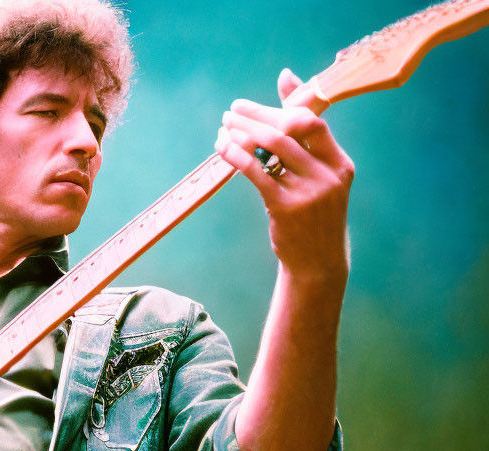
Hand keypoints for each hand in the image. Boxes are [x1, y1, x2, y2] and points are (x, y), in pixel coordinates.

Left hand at [215, 68, 353, 284]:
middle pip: (287, 131)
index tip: (249, 107)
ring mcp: (309, 192)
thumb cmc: (313, 215)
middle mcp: (328, 175)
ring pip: (270, 149)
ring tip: (222, 128)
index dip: (280, 108)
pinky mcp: (286, 208)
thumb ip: (304, 135)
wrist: (316, 263)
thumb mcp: (318, 178)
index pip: (312, 122)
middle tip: (230, 111)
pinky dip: (236, 156)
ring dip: (242, 134)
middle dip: (254, 117)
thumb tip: (286, 76)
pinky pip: (257, 173)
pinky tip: (221, 149)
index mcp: (340, 164)